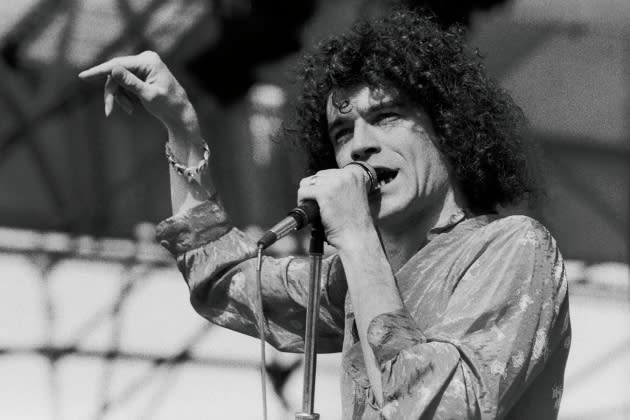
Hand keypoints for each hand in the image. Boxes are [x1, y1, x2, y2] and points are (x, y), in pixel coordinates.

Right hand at [78, 51, 199, 135]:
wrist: (180, 114)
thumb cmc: (168, 106)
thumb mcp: (149, 96)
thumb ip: (131, 83)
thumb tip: (113, 69)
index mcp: (148, 61)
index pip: (118, 64)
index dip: (99, 71)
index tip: (82, 76)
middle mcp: (145, 59)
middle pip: (116, 73)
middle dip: (112, 92)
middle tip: (109, 110)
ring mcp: (143, 66)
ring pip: (118, 80)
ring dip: (119, 96)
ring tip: (129, 110)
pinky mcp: (141, 74)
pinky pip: (124, 83)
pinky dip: (124, 96)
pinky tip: (132, 107)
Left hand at [297, 165, 374, 248]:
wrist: (357, 237)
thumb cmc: (353, 222)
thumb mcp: (352, 196)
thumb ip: (339, 186)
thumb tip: (316, 181)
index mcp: (354, 173)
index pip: (328, 173)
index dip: (322, 187)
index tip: (323, 199)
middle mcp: (346, 175)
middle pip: (317, 176)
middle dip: (314, 191)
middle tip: (318, 206)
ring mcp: (335, 182)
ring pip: (308, 183)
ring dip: (307, 196)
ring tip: (314, 209)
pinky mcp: (325, 193)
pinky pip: (303, 192)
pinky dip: (302, 202)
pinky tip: (309, 212)